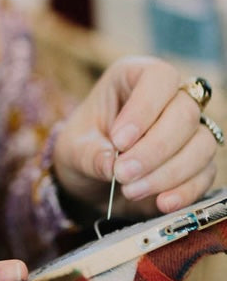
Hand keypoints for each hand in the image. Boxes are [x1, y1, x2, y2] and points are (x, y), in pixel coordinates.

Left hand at [52, 56, 217, 215]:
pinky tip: (161, 203)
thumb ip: (90, 155)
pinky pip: (206, 173)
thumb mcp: (73, 150)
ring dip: (169, 172)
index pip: (158, 78)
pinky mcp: (199, 162)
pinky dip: (185, 191)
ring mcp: (189, 130)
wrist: (92, 180)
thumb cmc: (83, 150)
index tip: (119, 141)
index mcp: (134, 77)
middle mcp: (170, 97)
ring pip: (202, 143)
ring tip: (131, 190)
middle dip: (154, 149)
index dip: (144, 109)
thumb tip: (110, 165)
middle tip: (123, 173)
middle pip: (185, 113)